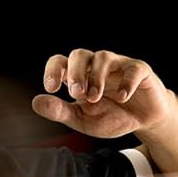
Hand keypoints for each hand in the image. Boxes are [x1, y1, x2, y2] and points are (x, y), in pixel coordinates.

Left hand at [31, 49, 174, 138]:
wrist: (141, 121)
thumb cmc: (109, 116)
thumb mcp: (80, 119)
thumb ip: (59, 111)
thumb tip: (36, 102)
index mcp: (78, 77)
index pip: (59, 62)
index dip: (53, 70)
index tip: (51, 88)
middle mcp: (95, 67)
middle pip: (79, 54)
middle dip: (75, 73)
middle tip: (77, 93)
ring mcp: (118, 65)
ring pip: (103, 57)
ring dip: (97, 77)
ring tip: (95, 98)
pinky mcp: (140, 70)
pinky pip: (133, 69)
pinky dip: (127, 83)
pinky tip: (122, 97)